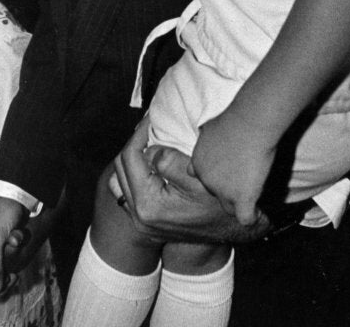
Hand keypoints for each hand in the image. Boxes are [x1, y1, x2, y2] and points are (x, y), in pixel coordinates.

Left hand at [113, 118, 270, 243]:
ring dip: (131, 160)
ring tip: (148, 146)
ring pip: (119, 180)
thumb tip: (149, 150)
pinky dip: (133, 176)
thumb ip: (168, 160)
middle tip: (149, 128)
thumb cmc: (218, 202)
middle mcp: (139, 217)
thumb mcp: (196, 177)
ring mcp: (141, 223)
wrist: (231, 230)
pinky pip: (126, 194)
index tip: (150, 119)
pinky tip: (150, 166)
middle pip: (120, 168)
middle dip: (134, 144)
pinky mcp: (145, 224)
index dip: (139, 133)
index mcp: (149, 204)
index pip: (130, 158)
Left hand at [190, 108, 275, 225]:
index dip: (216, 176)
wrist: (249, 124)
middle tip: (243, 178)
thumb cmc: (233, 119)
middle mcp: (206, 180)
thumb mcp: (209, 127)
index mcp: (198, 163)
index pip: (202, 179)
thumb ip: (206, 139)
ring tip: (251, 195)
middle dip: (227, 188)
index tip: (229, 170)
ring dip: (238, 203)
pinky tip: (258, 210)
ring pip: (228, 208)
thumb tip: (205, 137)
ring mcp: (223, 192)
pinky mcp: (242, 198)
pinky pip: (245, 218)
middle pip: (215, 194)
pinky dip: (251, 216)